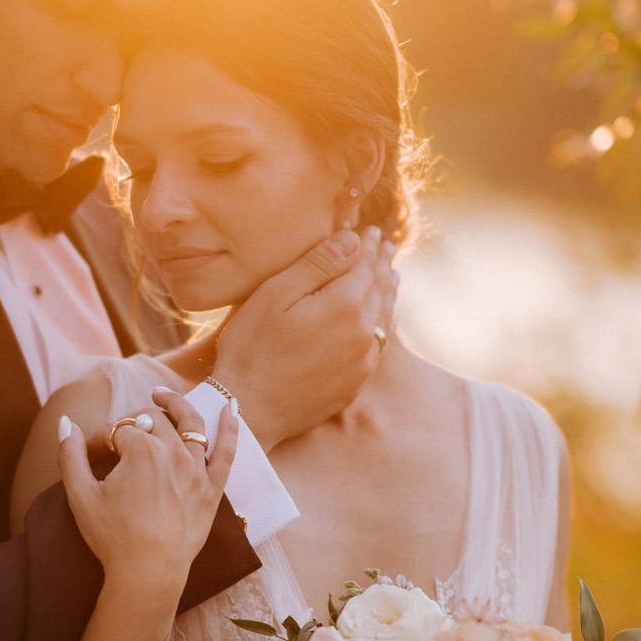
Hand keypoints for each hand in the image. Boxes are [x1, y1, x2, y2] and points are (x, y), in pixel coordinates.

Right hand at [56, 390, 237, 604]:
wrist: (148, 573)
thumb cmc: (113, 537)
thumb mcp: (80, 495)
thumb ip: (70, 455)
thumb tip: (65, 423)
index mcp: (140, 449)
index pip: (117, 430)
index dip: (99, 440)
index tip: (88, 456)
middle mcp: (173, 452)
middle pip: (151, 420)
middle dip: (130, 424)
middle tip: (116, 441)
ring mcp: (196, 469)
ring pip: (189, 423)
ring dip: (175, 405)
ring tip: (161, 396)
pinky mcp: (212, 489)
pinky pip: (227, 452)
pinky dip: (231, 427)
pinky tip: (232, 407)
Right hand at [213, 226, 397, 450]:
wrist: (249, 409)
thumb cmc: (253, 348)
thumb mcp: (277, 294)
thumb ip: (318, 264)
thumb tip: (353, 240)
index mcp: (345, 304)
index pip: (363, 265)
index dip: (368, 246)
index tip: (373, 231)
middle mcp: (363, 332)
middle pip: (378, 289)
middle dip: (381, 265)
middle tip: (386, 247)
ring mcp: (362, 361)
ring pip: (384, 318)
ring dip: (387, 292)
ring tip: (391, 275)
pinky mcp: (355, 383)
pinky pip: (380, 346)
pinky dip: (385, 325)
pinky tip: (387, 320)